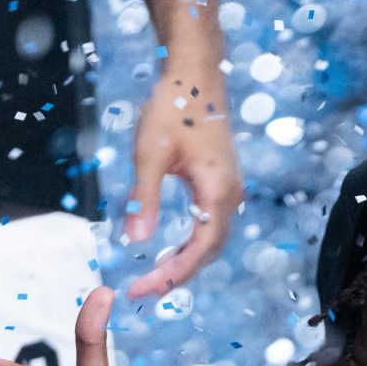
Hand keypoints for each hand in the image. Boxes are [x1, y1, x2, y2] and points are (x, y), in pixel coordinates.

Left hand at [124, 63, 242, 299]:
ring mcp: (229, 189)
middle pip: (209, 251)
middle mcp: (230, 195)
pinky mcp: (222, 182)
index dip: (172, 276)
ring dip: (185, 262)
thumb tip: (136, 241)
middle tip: (141, 291)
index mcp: (217, 192)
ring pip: (212, 240)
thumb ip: (143, 199)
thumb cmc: (174, 107)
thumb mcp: (150, 154)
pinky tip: (171, 249)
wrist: (195, 73)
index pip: (199, 250)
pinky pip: (211, 225)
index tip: (142, 291)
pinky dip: (192, 244)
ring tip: (153, 277)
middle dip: (177, 275)